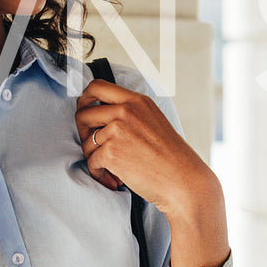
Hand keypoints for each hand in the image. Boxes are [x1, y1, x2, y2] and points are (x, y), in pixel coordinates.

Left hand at [74, 79, 218, 221]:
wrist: (184, 181)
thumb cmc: (171, 157)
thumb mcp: (153, 121)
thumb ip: (129, 112)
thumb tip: (98, 114)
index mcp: (137, 100)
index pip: (97, 86)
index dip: (84, 99)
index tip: (85, 112)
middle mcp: (126, 110)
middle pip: (83, 113)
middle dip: (83, 132)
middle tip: (94, 147)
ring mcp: (117, 130)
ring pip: (86, 142)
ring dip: (95, 159)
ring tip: (114, 170)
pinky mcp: (111, 152)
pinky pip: (91, 162)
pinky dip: (100, 174)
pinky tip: (115, 180)